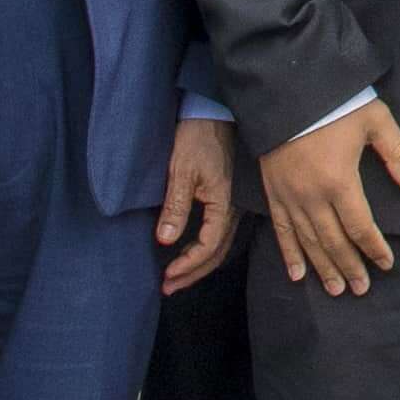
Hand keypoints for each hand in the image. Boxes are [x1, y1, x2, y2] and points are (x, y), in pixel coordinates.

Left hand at [156, 113, 238, 290]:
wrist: (213, 111)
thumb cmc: (198, 137)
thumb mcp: (181, 171)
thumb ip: (176, 207)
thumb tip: (166, 240)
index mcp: (225, 204)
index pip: (208, 246)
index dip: (187, 264)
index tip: (166, 275)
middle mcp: (234, 208)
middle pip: (217, 253)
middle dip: (193, 273)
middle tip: (169, 288)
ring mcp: (233, 203)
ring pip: (220, 244)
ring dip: (198, 263)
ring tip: (177, 277)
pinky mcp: (227, 197)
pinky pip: (220, 232)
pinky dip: (205, 248)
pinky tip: (191, 251)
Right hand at [261, 93, 399, 291]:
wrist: (285, 89)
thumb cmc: (335, 104)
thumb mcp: (375, 120)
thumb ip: (397, 153)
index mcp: (340, 181)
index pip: (360, 226)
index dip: (374, 248)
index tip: (385, 264)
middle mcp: (312, 196)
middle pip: (334, 241)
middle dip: (349, 267)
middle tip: (361, 289)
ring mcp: (290, 196)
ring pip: (308, 242)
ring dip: (323, 268)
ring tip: (336, 290)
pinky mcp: (272, 192)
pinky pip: (281, 230)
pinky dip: (289, 254)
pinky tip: (297, 274)